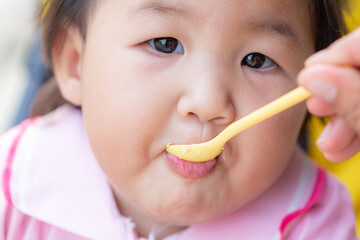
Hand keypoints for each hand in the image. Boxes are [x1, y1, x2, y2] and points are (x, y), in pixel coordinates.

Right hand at [298, 27, 359, 161]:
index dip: (333, 57)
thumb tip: (313, 77)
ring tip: (329, 146)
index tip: (306, 77)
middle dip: (335, 95)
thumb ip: (354, 102)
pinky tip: (341, 148)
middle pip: (358, 67)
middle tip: (315, 112)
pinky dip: (355, 129)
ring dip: (342, 120)